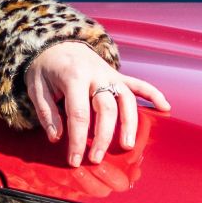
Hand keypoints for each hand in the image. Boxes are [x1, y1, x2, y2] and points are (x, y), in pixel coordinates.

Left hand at [23, 41, 169, 167]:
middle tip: (96, 159)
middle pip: (106, 108)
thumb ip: (47, 112)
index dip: (77, 139)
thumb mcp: (35, 87)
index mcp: (73, 77)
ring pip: (126, 99)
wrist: (56, 42)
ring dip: (129, 123)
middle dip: (102, 136)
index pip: (78, 113)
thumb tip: (57, 138)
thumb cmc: (45, 69)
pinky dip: (153, 94)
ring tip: (127, 145)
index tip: (75, 160)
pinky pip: (139, 83)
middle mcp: (96, 75)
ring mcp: (109, 74)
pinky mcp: (117, 75)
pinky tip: (165, 107)